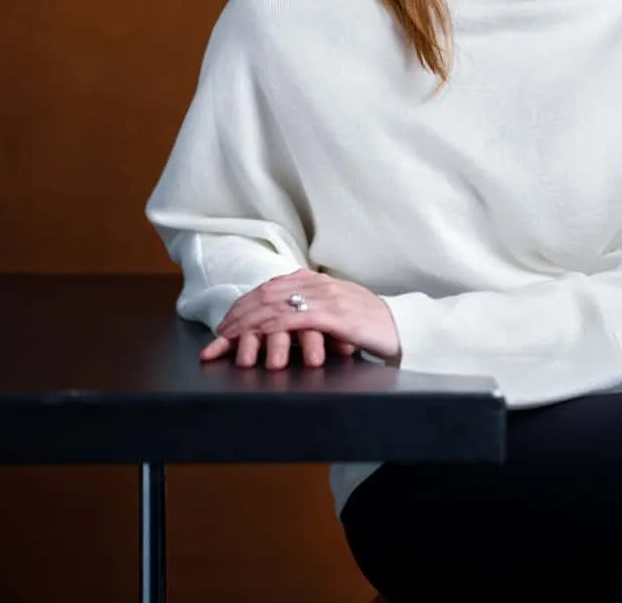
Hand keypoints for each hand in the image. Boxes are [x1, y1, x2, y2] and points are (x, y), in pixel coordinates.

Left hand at [207, 267, 401, 365]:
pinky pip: (293, 319)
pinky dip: (269, 328)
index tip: (225, 324)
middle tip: (218, 336)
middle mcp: (317, 284)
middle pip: (265, 295)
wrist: (403, 327)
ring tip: (227, 340)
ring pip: (274, 305)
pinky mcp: (332, 315)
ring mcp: (324, 297)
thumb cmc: (371, 324)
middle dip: (237, 315)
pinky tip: (256, 338)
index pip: (270, 288)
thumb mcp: (338, 311)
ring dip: (246, 323)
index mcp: (316, 281)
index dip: (244, 305)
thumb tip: (284, 322)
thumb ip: (313, 309)